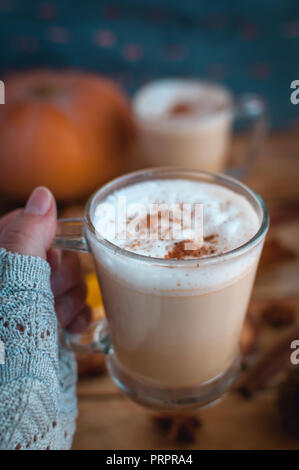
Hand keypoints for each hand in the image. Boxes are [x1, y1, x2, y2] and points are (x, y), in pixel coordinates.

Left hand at [0, 187, 90, 332]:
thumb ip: (27, 234)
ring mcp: (28, 302)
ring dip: (68, 299)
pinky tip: (72, 328)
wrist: (16, 400)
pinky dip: (75, 315)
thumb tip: (42, 195)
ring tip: (56, 320)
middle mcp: (11, 280)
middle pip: (49, 253)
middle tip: (51, 294)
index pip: (23, 224)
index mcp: (1, 264)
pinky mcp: (44, 322)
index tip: (48, 260)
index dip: (44, 239)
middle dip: (59, 275)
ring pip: (63, 280)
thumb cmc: (8, 340)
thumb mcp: (14, 280)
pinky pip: (68, 305)